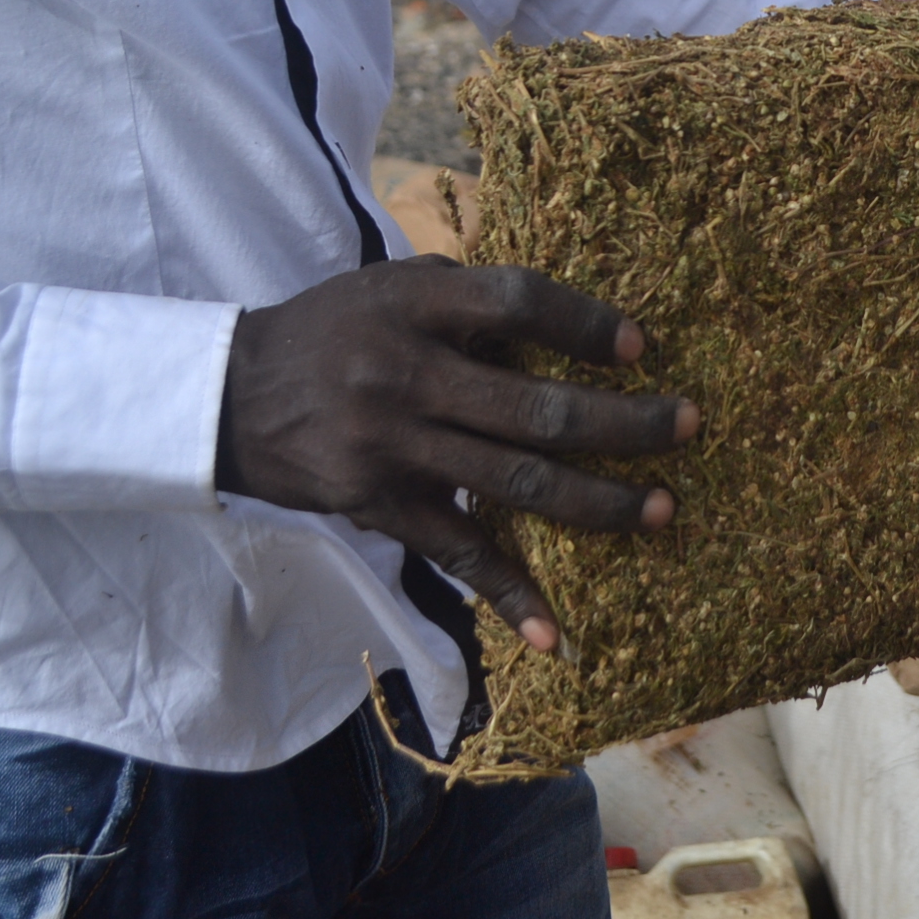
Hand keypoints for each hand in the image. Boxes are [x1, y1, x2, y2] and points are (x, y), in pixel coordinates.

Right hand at [217, 256, 695, 651]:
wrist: (232, 394)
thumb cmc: (336, 328)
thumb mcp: (397, 287)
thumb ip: (474, 301)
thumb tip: (573, 329)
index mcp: (417, 305)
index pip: (518, 302)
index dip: (584, 323)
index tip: (642, 345)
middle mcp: (407, 375)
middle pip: (535, 406)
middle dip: (622, 422)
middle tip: (687, 425)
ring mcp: (395, 448)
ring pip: (514, 483)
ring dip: (596, 502)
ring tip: (661, 509)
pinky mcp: (382, 507)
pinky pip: (458, 556)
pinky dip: (509, 595)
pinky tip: (558, 631)